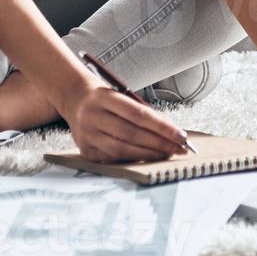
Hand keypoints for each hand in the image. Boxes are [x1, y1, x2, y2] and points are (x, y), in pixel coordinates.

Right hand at [59, 80, 193, 163]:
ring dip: (149, 154)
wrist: (75, 100)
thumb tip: (170, 132)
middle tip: (180, 149)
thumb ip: (141, 112)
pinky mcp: (85, 151)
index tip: (181, 135)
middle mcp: (92, 116)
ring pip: (122, 150)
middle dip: (159, 143)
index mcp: (104, 97)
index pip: (139, 114)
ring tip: (167, 155)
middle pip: (132, 134)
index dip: (162, 127)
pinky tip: (147, 159)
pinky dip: (132, 159)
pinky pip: (113, 159)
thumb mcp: (121, 95)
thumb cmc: (107, 99)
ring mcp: (86, 135)